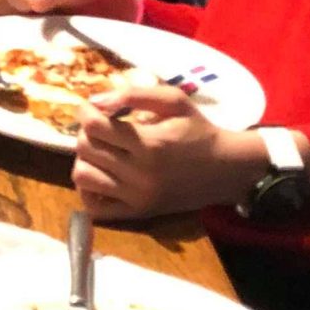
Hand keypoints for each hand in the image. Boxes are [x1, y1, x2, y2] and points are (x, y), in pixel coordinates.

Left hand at [72, 82, 267, 220]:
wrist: (225, 170)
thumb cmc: (199, 131)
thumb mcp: (174, 101)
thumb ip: (134, 95)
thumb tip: (95, 101)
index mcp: (150, 143)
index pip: (94, 126)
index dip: (85, 112)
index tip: (91, 108)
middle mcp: (140, 173)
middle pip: (85, 149)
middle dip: (86, 133)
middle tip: (101, 128)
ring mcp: (137, 197)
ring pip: (83, 177)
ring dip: (85, 160)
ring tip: (101, 152)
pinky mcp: (137, 213)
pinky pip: (94, 207)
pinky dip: (89, 191)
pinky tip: (102, 176)